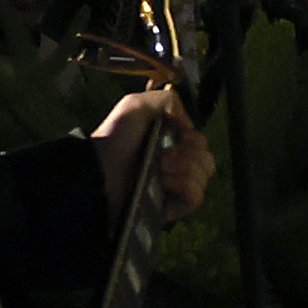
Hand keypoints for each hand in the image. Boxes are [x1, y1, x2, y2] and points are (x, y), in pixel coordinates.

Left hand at [94, 88, 208, 218]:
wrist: (100, 169)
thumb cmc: (114, 138)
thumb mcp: (136, 105)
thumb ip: (168, 100)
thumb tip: (190, 124)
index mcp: (169, 144)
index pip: (200, 143)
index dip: (194, 138)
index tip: (180, 136)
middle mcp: (175, 166)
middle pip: (207, 160)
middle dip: (190, 153)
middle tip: (165, 155)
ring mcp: (174, 188)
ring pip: (203, 177)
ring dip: (185, 168)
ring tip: (161, 168)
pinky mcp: (172, 207)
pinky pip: (195, 197)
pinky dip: (184, 185)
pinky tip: (164, 182)